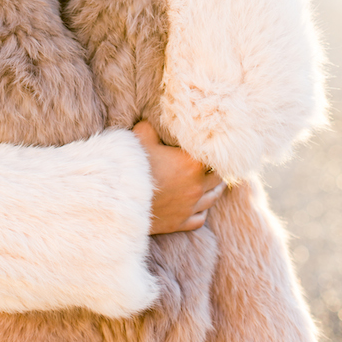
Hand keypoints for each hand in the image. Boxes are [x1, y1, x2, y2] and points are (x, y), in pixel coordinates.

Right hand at [132, 120, 224, 234]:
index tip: (214, 146)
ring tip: (218, 183)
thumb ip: (152, 125)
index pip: (214, 155)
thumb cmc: (134, 165)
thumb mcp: (142, 136)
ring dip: (216, 190)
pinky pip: (200, 218)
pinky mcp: (181, 223)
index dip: (215, 150)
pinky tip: (201, 206)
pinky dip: (202, 211)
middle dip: (218, 170)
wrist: (123, 200)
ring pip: (212, 198)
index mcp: (192, 163)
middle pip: (218, 177)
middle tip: (219, 164)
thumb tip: (154, 118)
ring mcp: (190, 206)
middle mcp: (197, 186)